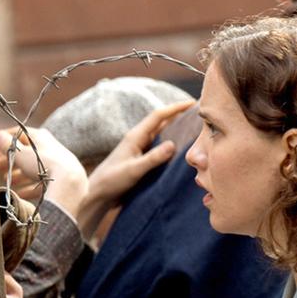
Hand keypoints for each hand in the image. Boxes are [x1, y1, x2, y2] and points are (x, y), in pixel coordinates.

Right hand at [0, 128, 88, 213]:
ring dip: (19, 174)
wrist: (69, 183)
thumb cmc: (43, 163)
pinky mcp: (59, 180)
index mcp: (40, 137)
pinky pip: (41, 183)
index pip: (19, 133)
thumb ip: (7, 145)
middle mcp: (49, 148)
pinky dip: (29, 188)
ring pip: (33, 168)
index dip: (5, 139)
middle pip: (25, 152)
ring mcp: (55, 164)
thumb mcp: (20, 153)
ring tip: (8, 180)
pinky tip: (20, 194)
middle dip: (11, 160)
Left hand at [78, 101, 190, 245]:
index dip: (176, 108)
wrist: (97, 195)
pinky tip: (182, 150)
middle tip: (199, 114)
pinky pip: (160, 148)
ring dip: (177, 131)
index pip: (158, 116)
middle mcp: (138, 140)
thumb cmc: (111, 181)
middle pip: (162, 123)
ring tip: (196, 129)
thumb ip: (152, 158)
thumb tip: (173, 145)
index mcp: (135, 137)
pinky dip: (172, 145)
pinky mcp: (141, 160)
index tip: (193, 102)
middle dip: (179, 116)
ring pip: (162, 136)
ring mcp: (140, 150)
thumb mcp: (133, 170)